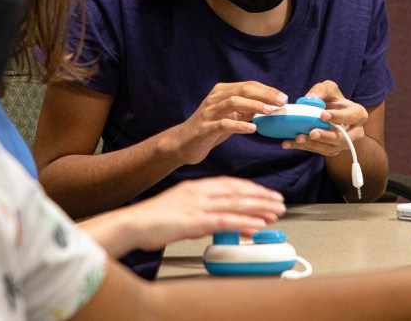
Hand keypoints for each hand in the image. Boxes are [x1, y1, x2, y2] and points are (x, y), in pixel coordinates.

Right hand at [84, 177, 285, 255]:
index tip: (265, 194)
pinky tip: (256, 225)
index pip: (230, 185)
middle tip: (279, 201)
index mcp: (196, 187)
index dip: (250, 189)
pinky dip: (243, 222)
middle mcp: (199, 193)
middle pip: (237, 192)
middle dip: (261, 197)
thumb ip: (199, 211)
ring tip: (276, 211)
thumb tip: (216, 220)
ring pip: (236, 204)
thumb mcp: (180, 209)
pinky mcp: (195, 221)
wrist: (132, 224)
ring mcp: (198, 206)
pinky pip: (225, 221)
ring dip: (259, 208)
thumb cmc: (152, 220)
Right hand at [169, 81, 287, 164]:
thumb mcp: (229, 116)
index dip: (267, 90)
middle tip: (281, 102)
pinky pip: (224, 124)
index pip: (248, 85)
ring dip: (254, 106)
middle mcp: (215, 98)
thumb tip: (270, 108)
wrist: (183, 143)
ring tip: (270, 112)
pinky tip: (252, 128)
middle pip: (242, 90)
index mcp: (221, 92)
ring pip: (233, 102)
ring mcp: (209, 112)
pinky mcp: (205, 128)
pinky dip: (239, 125)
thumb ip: (245, 111)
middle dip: (264, 95)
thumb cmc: (209, 129)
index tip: (283, 97)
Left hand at [281, 80, 367, 155]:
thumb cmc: (333, 100)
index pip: (352, 116)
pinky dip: (303, 147)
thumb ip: (322, 90)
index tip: (322, 115)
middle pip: (343, 138)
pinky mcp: (332, 150)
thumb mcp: (329, 89)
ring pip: (330, 148)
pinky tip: (290, 143)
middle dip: (326, 136)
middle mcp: (355, 132)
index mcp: (358, 114)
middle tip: (311, 133)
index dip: (338, 117)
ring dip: (313, 144)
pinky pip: (318, 151)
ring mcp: (344, 144)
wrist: (330, 114)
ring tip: (298, 138)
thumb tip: (310, 98)